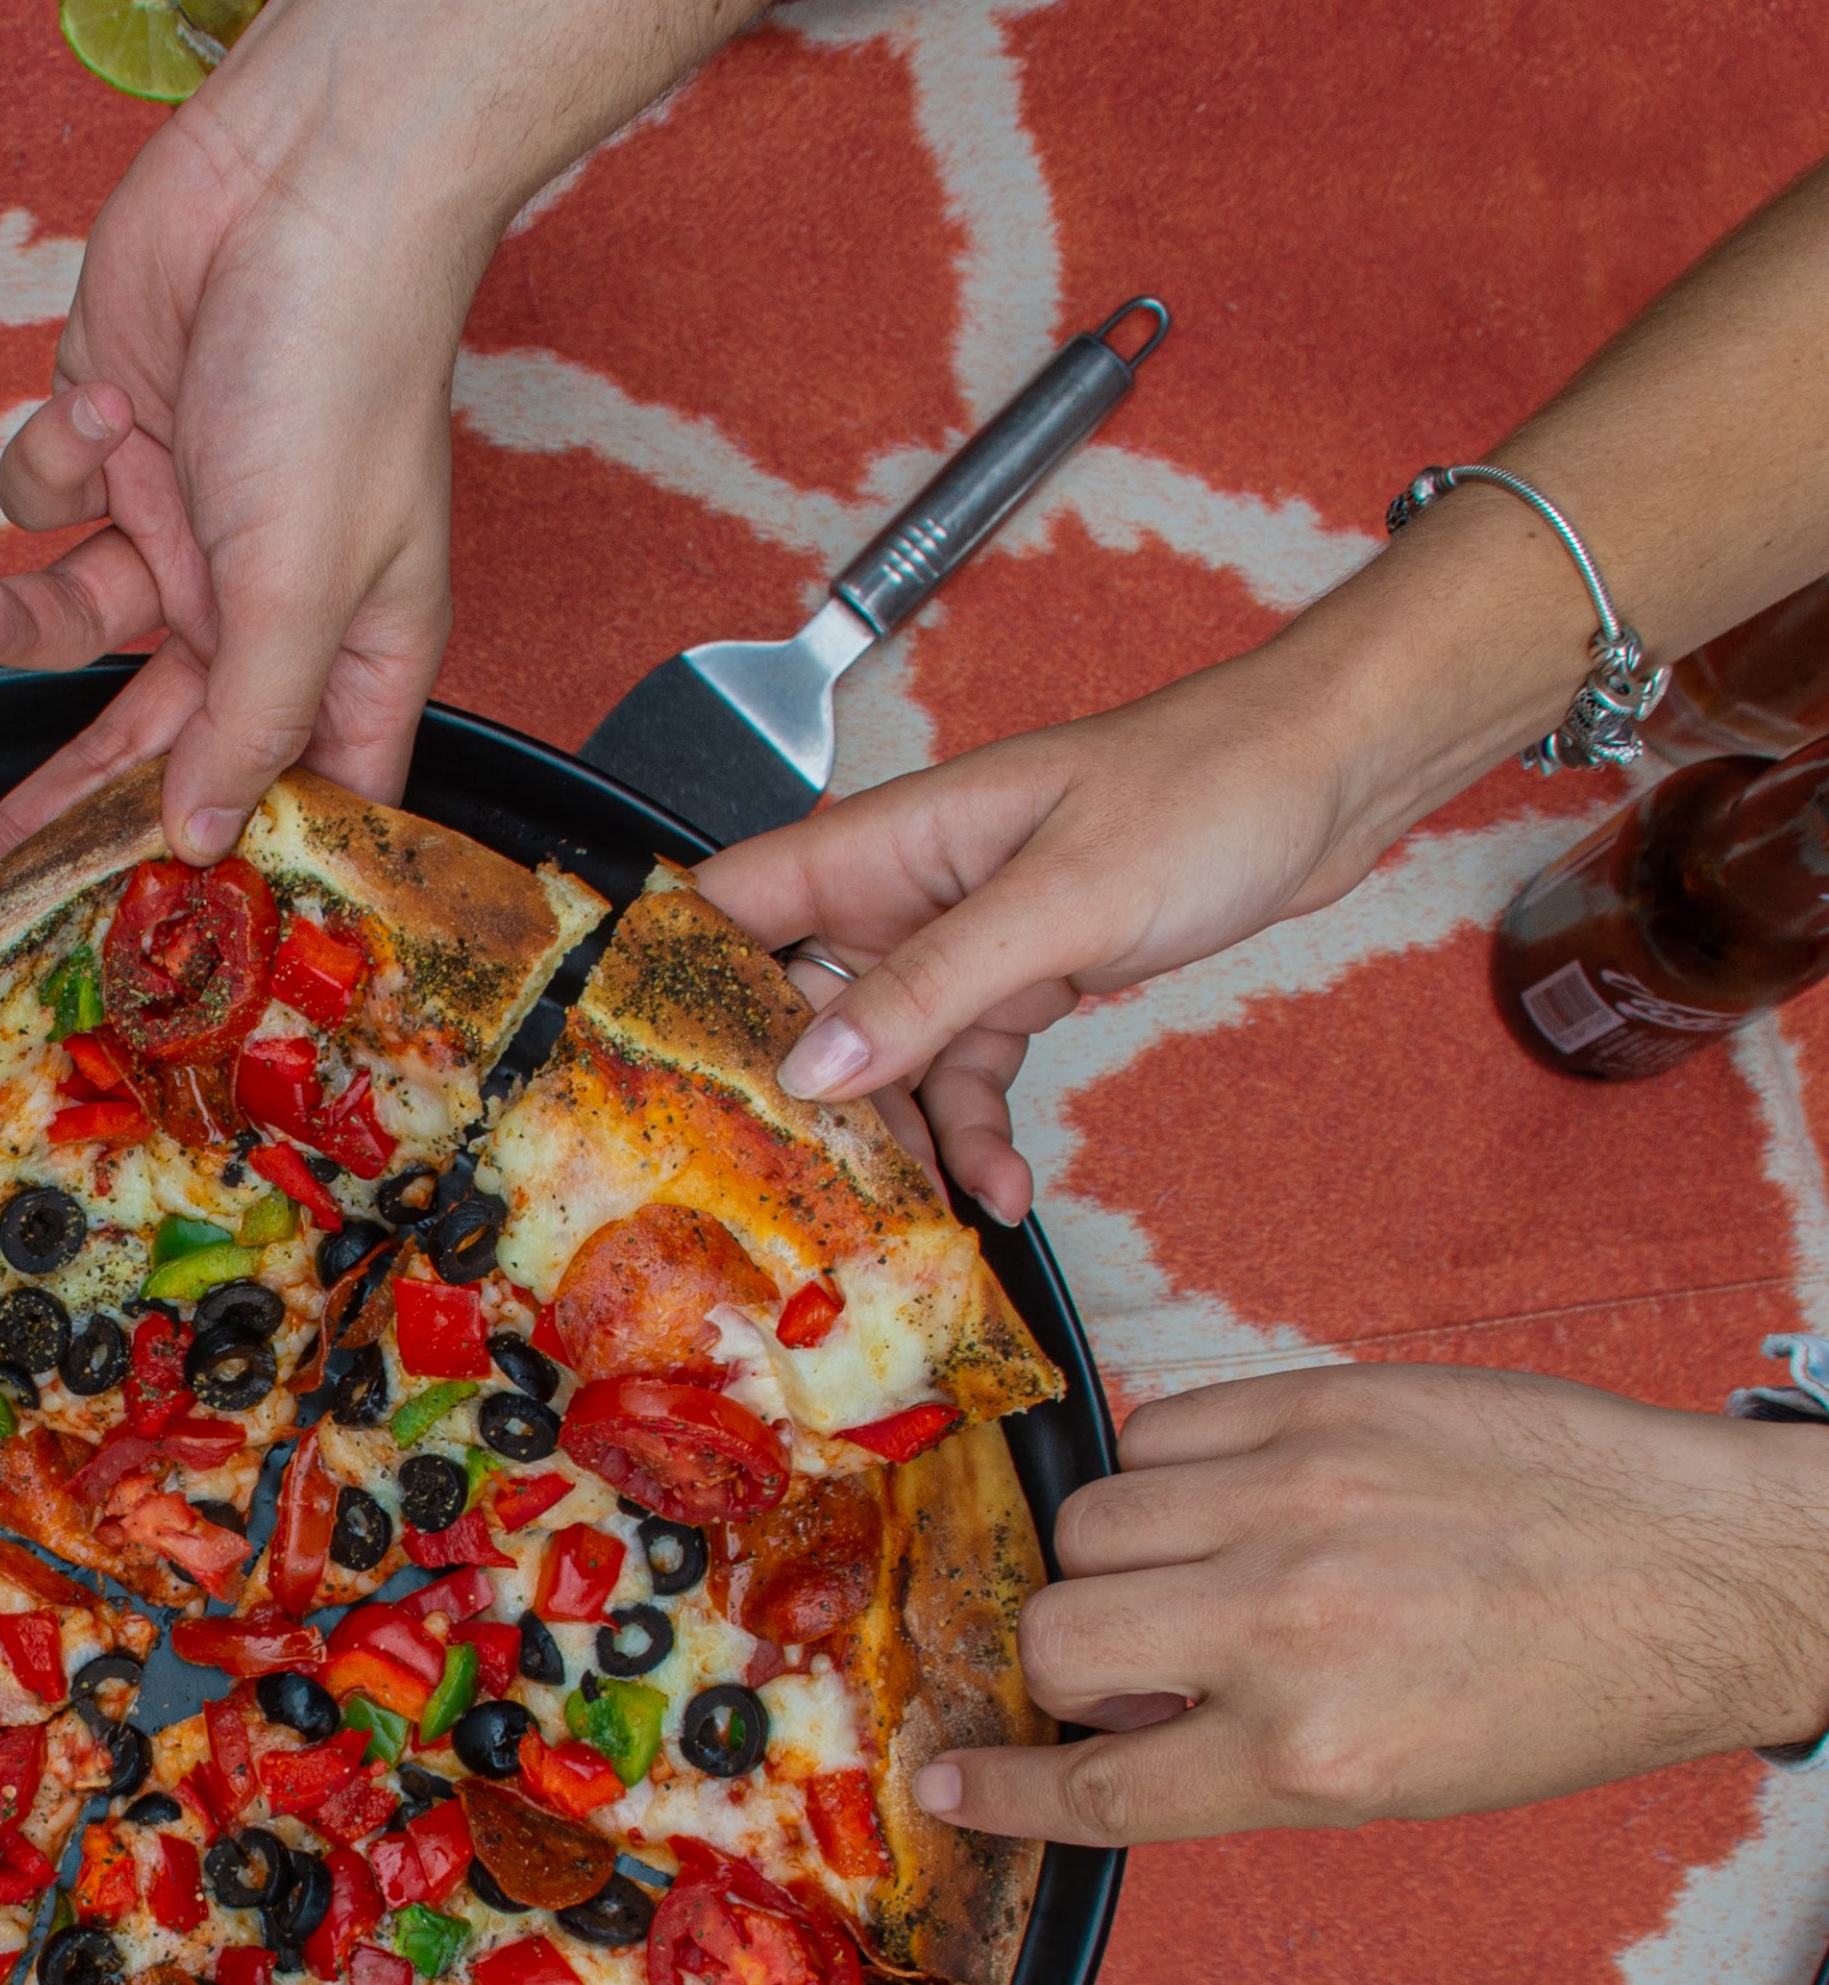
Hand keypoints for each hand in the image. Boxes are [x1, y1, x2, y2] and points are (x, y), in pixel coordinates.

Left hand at [0, 79, 474, 911]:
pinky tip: (101, 410)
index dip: (210, 871)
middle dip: (39, 813)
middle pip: (136, 747)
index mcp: (339, 654)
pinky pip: (41, 493)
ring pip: (64, 624)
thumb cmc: (345, 374)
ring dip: (13, 617)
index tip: (127, 952)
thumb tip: (200, 839)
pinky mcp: (106, 436)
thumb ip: (248, 724)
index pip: (280, 802)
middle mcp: (251, 604)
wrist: (304, 180)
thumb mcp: (307, 584)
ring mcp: (172, 521)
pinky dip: (50, 461)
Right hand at [696, 634, 1408, 1221]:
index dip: (676, 980)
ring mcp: (966, 938)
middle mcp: (909, 888)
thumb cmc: (1205, 790)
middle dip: (797, 1099)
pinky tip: (1005, 1188)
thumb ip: (932, 988)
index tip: (654, 1079)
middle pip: (800, 1003)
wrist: (1329, 778)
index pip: (733, 902)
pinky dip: (981, 1132)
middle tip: (800, 1188)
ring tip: (928, 1207)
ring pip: (888, 1057)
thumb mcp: (1058, 902)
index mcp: (890, 837)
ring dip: (905, 1137)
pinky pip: (969, 1070)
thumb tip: (814, 1068)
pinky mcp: (1026, 977)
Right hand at [917, 1362, 1828, 1844]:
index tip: (948, 1779)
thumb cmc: (1573, 1691)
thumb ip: (1244, 1757)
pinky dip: (1174, 1470)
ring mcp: (1305, 1498)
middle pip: (1060, 1633)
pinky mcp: (1331, 1402)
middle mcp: (1292, 1625)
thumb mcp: (1402, 1781)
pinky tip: (1241, 1499)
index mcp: (1313, 1752)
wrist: (1711, 1572)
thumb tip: (1127, 1721)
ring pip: (1092, 1518)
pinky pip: (1167, 1428)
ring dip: (1119, 1562)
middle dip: (1071, 1664)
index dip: (1004, 1787)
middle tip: (1138, 1667)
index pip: (1096, 1781)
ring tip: (1205, 1576)